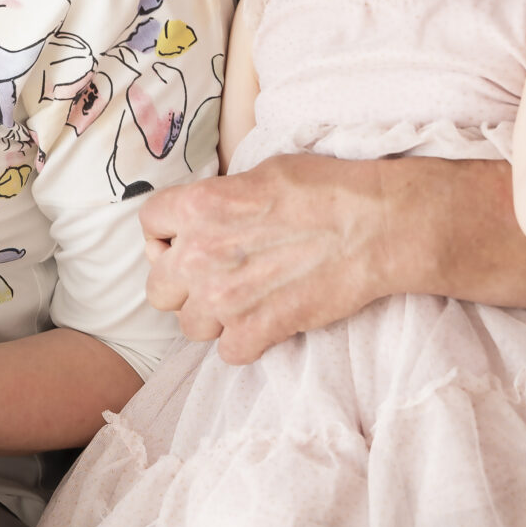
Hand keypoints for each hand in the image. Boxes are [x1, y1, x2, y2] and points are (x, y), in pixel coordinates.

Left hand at [140, 153, 414, 364]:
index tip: (181, 241)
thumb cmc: (327, 188)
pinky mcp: (257, 330)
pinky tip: (265, 321)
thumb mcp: (261, 173)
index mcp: (199, 206)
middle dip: (180, 284)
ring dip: (212, 317)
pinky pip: (228, 352)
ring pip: (189, 326)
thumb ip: (221, 198)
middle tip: (210, 278)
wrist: (376, 225)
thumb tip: (210, 213)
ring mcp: (226, 298)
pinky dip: (245, 342)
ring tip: (242, 301)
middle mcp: (201, 254)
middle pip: (157, 288)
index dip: (164, 235)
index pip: (149, 224)